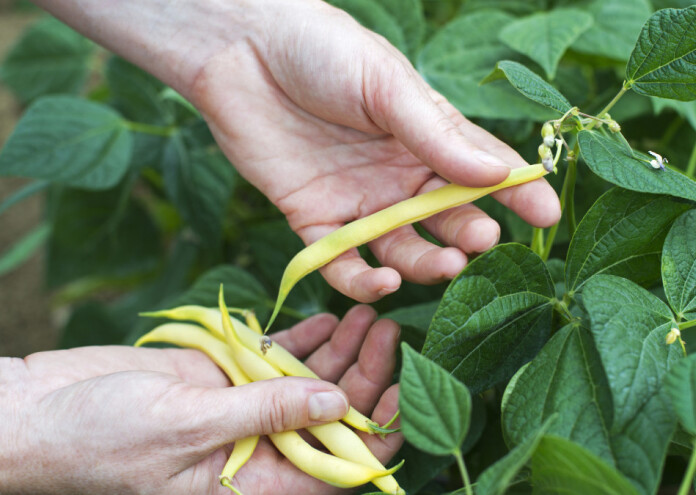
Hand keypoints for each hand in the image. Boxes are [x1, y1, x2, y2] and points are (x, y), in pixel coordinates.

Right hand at [0, 306, 401, 494]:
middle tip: (387, 333)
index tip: (401, 394)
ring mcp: (243, 406)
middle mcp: (257, 447)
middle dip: (363, 377)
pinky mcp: (226, 373)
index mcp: (254, 483)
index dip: (372, 436)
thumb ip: (265, 413)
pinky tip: (331, 317)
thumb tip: (335, 404)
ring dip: (340, 350)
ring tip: (369, 313)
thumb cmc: (101, 437)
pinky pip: (276, 357)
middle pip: (329, 415)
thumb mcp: (188, 425)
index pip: (332, 467)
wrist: (43, 407)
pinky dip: (303, 338)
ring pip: (308, 381)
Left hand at [185, 0, 560, 301]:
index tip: (547, 214)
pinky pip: (343, 263)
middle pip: (445, 218)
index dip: (517, 192)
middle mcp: (399, 176)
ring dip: (424, 264)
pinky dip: (361, 280)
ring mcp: (360, 202)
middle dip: (468, 233)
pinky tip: (380, 282)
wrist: (239, 49)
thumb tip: (497, 172)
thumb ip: (435, 133)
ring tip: (442, 266)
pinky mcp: (314, 222)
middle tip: (481, 241)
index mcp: (426, 136)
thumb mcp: (385, 84)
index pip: (482, 170)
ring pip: (402, 249)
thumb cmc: (321, 50)